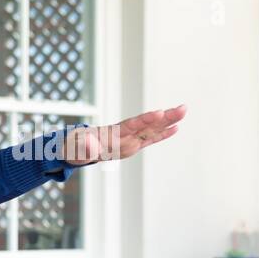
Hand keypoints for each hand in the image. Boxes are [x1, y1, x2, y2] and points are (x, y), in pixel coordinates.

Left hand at [63, 104, 186, 164]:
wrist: (74, 148)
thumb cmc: (73, 148)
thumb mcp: (75, 150)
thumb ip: (83, 147)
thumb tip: (90, 144)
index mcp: (111, 133)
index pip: (131, 125)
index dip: (144, 120)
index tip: (158, 113)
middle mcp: (124, 133)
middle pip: (147, 124)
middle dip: (164, 117)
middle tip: (182, 108)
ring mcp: (129, 138)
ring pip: (151, 129)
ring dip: (168, 121)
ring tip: (185, 111)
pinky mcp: (132, 144)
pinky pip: (149, 139)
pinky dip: (162, 134)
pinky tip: (176, 128)